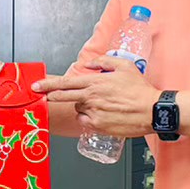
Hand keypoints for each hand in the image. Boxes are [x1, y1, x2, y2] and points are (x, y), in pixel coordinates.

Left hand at [33, 54, 157, 137]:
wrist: (153, 111)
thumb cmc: (140, 89)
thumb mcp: (124, 66)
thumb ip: (103, 62)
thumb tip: (90, 64)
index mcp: (95, 82)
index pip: (66, 83)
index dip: (48, 85)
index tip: (36, 86)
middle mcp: (92, 98)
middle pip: (64, 97)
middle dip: (51, 96)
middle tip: (44, 96)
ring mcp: (94, 113)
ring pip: (78, 109)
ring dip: (83, 106)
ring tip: (101, 104)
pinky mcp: (99, 127)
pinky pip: (85, 122)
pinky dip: (89, 118)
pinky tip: (102, 114)